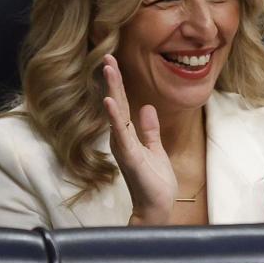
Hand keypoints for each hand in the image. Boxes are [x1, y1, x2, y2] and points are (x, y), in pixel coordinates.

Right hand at [102, 54, 177, 225]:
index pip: (122, 103)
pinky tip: (110, 101)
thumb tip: (148, 108)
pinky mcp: (130, 156)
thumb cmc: (154, 180)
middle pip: (117, 103)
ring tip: (108, 70)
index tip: (113, 61)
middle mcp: (121, 138)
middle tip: (107, 56)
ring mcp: (124, 146)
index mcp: (128, 135)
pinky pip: (121, 132)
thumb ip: (150, 129)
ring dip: (113, 90)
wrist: (157, 206)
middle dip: (112, 79)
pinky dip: (115, 116)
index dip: (118, 83)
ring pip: (116, 113)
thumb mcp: (155, 148)